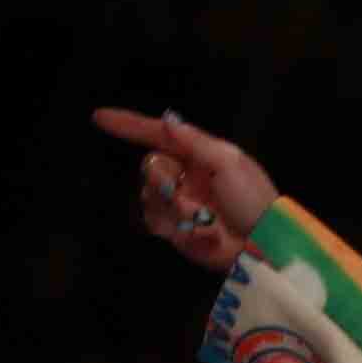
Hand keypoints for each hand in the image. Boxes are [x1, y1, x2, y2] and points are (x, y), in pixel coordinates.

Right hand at [95, 106, 275, 270]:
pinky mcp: (174, 228)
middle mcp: (186, 176)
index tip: (99, 117)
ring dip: (173, 205)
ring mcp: (178, 202)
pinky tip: (194, 230)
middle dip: (164, 177)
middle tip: (186, 191)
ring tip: (200, 217)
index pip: (157, 134)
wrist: (262, 245)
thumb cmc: (252, 199)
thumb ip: (195, 141)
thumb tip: (167, 120)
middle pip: (150, 165)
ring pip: (148, 193)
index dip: (128, 125)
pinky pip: (153, 219)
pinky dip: (171, 223)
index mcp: (201, 154)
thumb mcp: (229, 162)